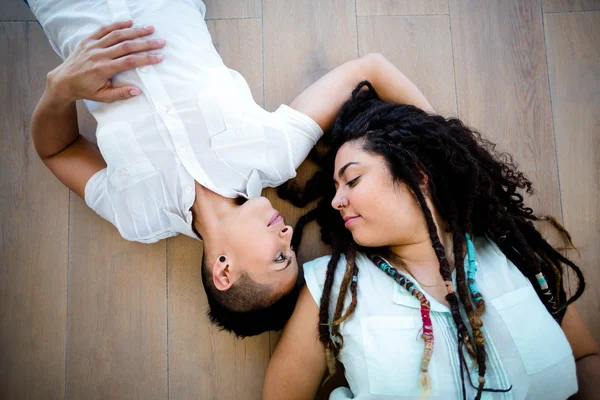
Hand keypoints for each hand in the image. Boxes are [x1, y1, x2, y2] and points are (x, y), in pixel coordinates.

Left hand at [46, 20, 164, 102]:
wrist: (63, 81)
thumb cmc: (85, 90)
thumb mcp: (103, 96)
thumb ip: (121, 94)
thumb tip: (138, 91)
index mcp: (103, 69)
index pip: (129, 62)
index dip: (146, 58)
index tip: (159, 57)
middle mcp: (99, 55)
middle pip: (126, 46)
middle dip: (145, 43)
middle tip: (160, 42)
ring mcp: (93, 46)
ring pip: (117, 35)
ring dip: (135, 31)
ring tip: (150, 29)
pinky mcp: (88, 40)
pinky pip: (104, 30)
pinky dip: (117, 25)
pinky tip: (129, 22)